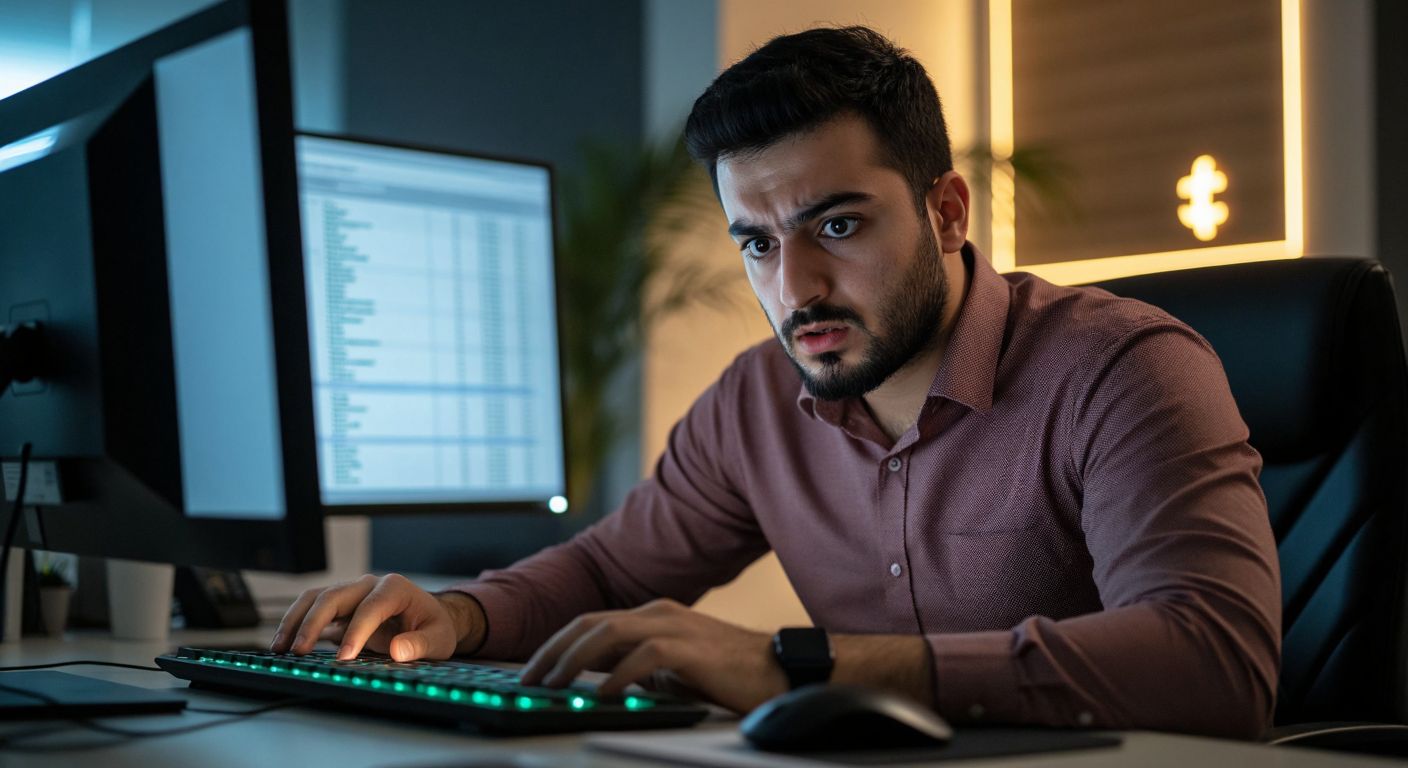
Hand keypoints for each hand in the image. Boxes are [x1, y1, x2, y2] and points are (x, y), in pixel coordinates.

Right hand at [270, 573, 482, 661]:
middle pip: (334, 596)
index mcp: (395, 588)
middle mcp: (369, 585)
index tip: (345, 658)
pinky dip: (296, 624)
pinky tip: (285, 644)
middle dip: (313, 623)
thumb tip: (399, 650)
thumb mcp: (438, 638)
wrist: (428, 618)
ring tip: (281, 648)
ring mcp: (352, 593)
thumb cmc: (434, 626)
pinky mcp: (340, 606)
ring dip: (296, 621)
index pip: (370, 606)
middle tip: (299, 652)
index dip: (356, 631)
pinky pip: (312, 609)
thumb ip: (420, 644)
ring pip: (316, 598)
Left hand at [518, 598, 787, 712]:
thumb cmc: (727, 673)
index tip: (532, 671)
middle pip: (590, 622)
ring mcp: (675, 626)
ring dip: (574, 658)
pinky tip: (602, 692)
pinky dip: (618, 674)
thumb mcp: (671, 670)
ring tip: (553, 683)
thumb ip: (636, 667)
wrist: (778, 670)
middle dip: (553, 650)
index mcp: (653, 615)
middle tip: (529, 679)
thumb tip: (595, 681)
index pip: (591, 623)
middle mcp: (658, 613)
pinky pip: (644, 656)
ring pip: (608, 631)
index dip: (557, 645)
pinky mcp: (691, 648)